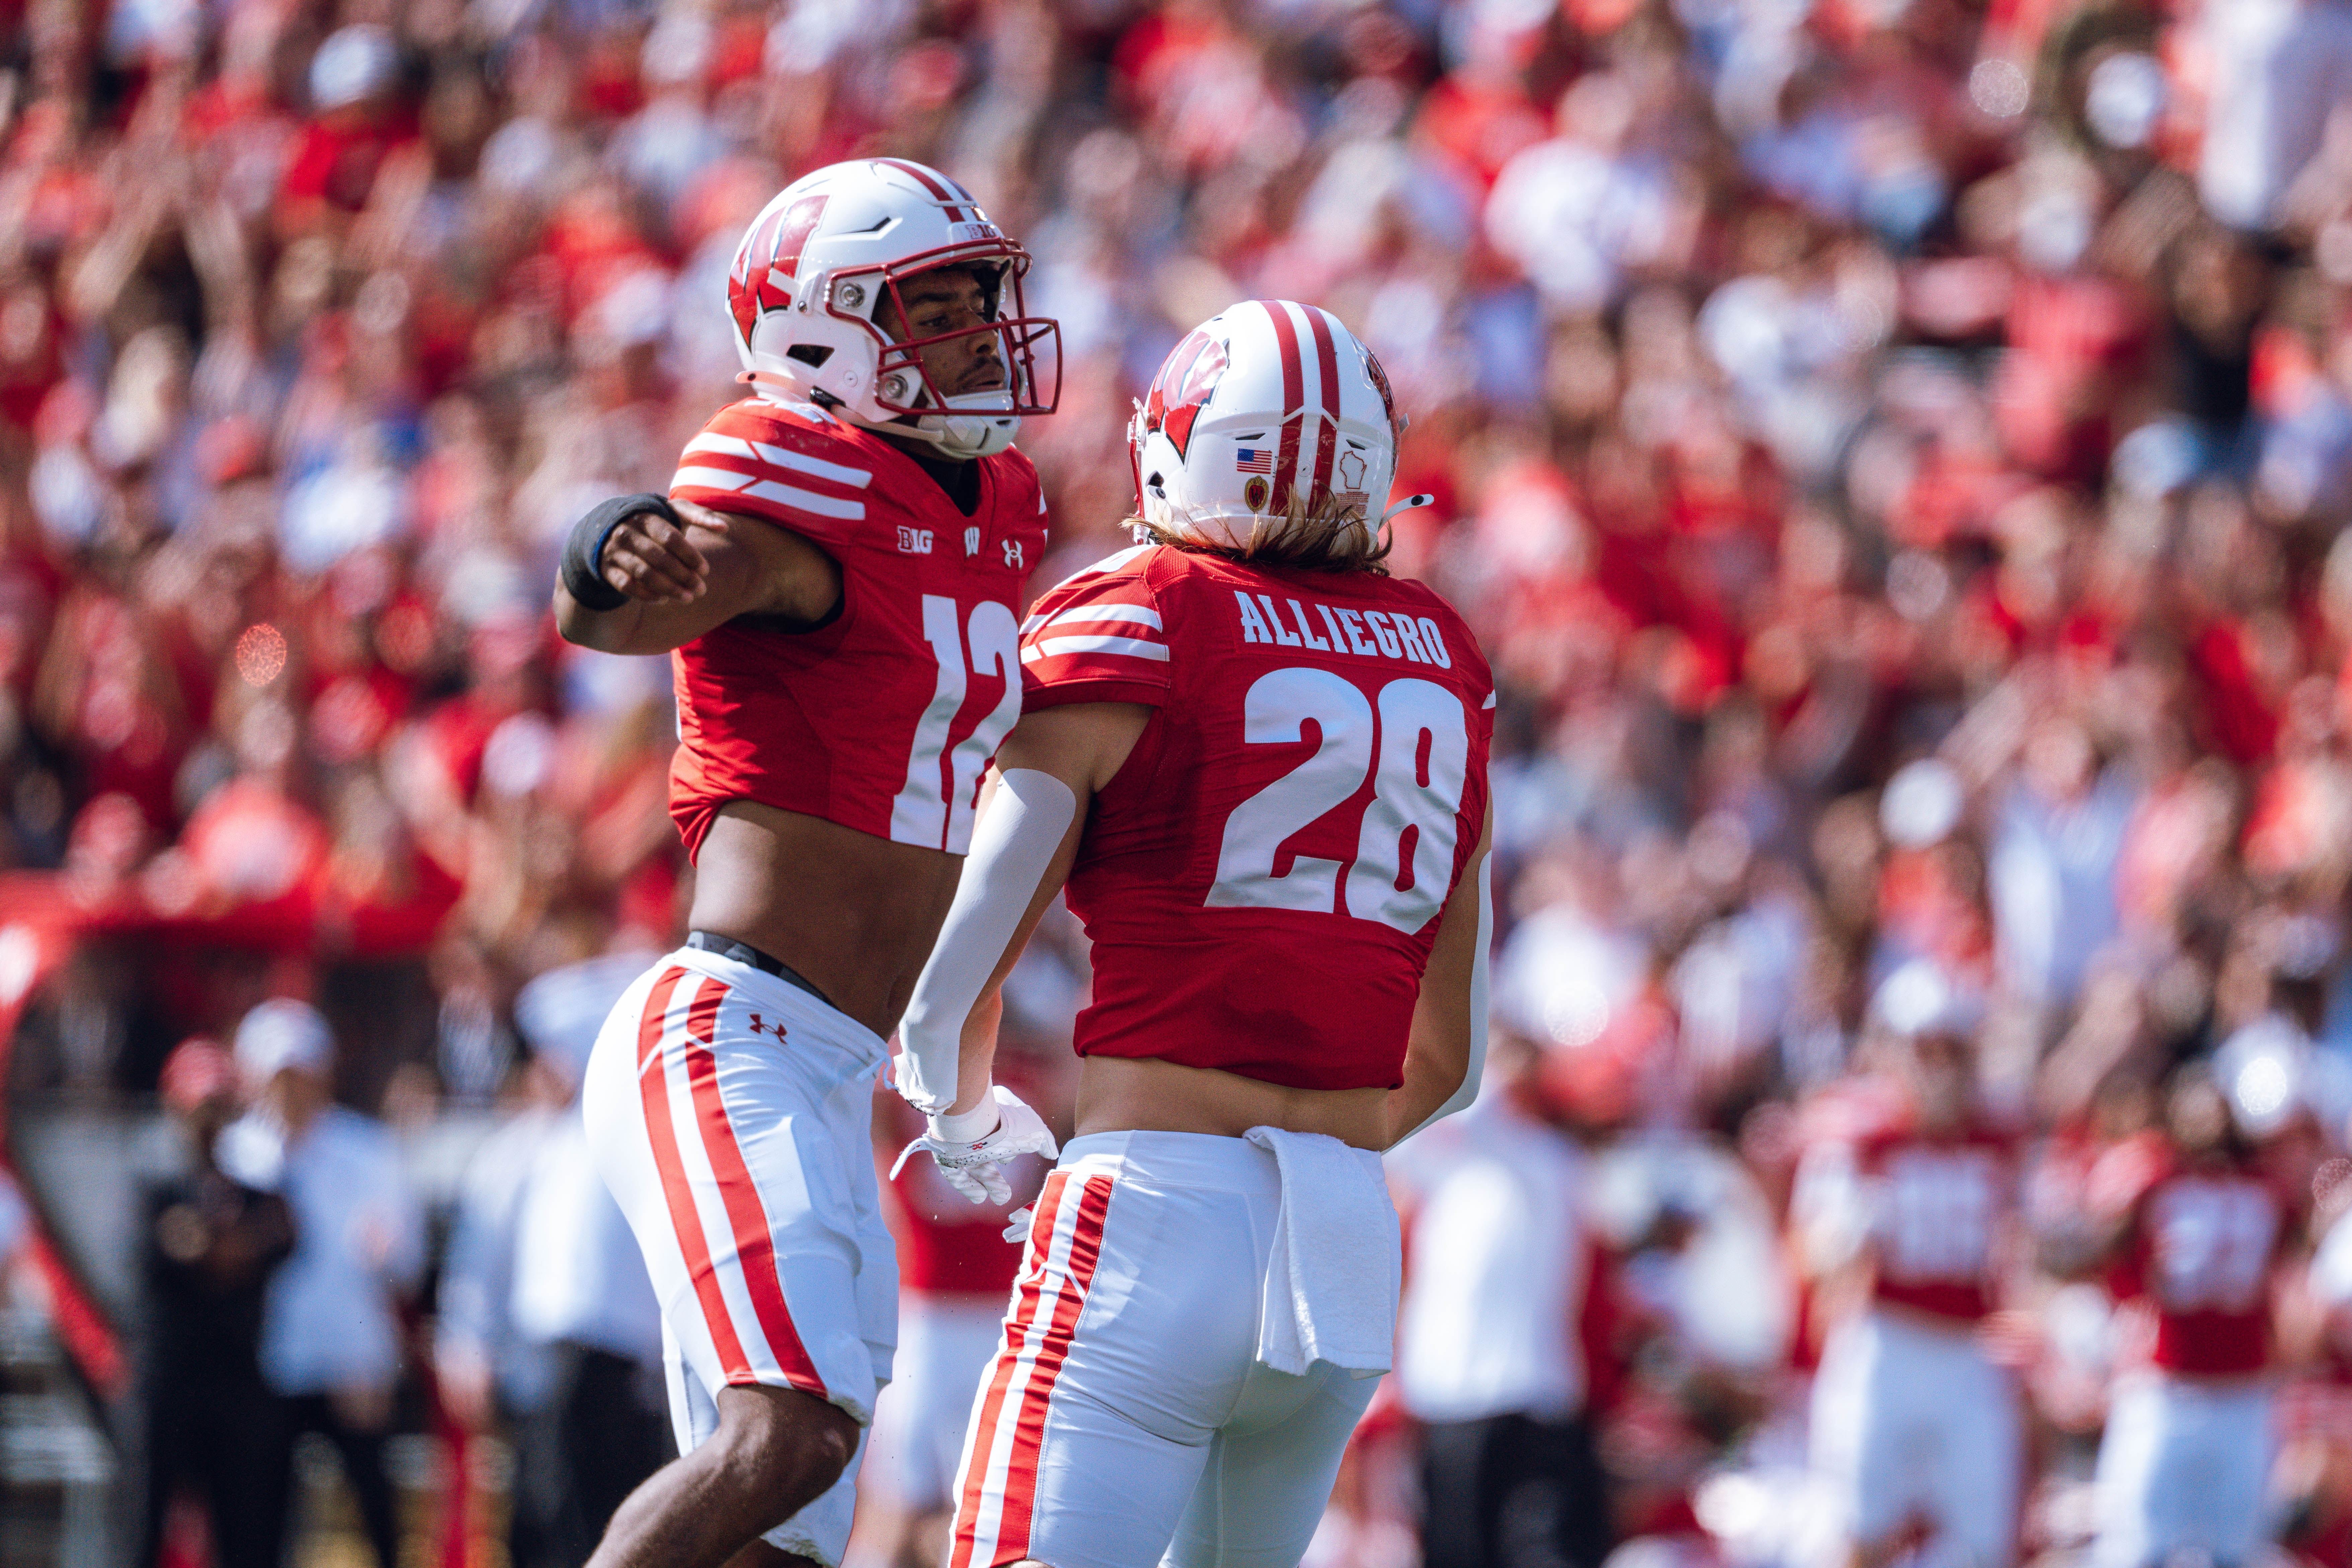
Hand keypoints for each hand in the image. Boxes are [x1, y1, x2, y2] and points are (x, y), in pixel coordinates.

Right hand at [600, 497, 730, 603]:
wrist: (609, 528)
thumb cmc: (654, 522)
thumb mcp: (674, 511)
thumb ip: (699, 515)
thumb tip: (725, 527)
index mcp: (645, 518)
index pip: (670, 538)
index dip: (690, 555)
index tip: (705, 570)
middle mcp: (626, 533)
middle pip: (658, 558)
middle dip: (683, 576)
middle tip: (701, 590)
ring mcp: (614, 551)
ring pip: (643, 573)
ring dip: (668, 589)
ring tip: (688, 598)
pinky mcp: (607, 569)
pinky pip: (627, 586)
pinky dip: (646, 595)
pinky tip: (664, 600)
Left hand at [890, 1084, 1058, 1205]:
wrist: (967, 1123)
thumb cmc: (1005, 1124)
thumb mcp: (1035, 1132)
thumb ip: (1045, 1142)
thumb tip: (1052, 1152)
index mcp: (996, 1109)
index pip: (1007, 1127)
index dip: (1015, 1145)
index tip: (1018, 1156)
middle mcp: (977, 1123)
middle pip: (990, 1150)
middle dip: (999, 1174)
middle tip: (1007, 1192)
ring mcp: (959, 1138)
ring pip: (974, 1163)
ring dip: (988, 1182)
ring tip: (1001, 1198)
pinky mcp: (945, 1152)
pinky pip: (956, 1172)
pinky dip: (968, 1185)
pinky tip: (980, 1197)